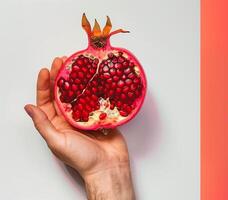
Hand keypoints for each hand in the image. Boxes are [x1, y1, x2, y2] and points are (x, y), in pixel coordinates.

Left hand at [24, 57, 134, 199]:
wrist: (107, 166)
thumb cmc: (82, 159)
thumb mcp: (57, 142)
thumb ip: (43, 124)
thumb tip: (28, 108)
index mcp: (56, 124)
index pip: (46, 100)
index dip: (44, 85)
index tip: (46, 70)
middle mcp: (70, 118)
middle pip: (63, 93)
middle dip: (61, 76)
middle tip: (62, 61)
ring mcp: (86, 116)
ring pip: (80, 93)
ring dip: (78, 79)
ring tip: (78, 65)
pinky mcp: (101, 115)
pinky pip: (97, 99)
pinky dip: (96, 88)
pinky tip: (95, 78)